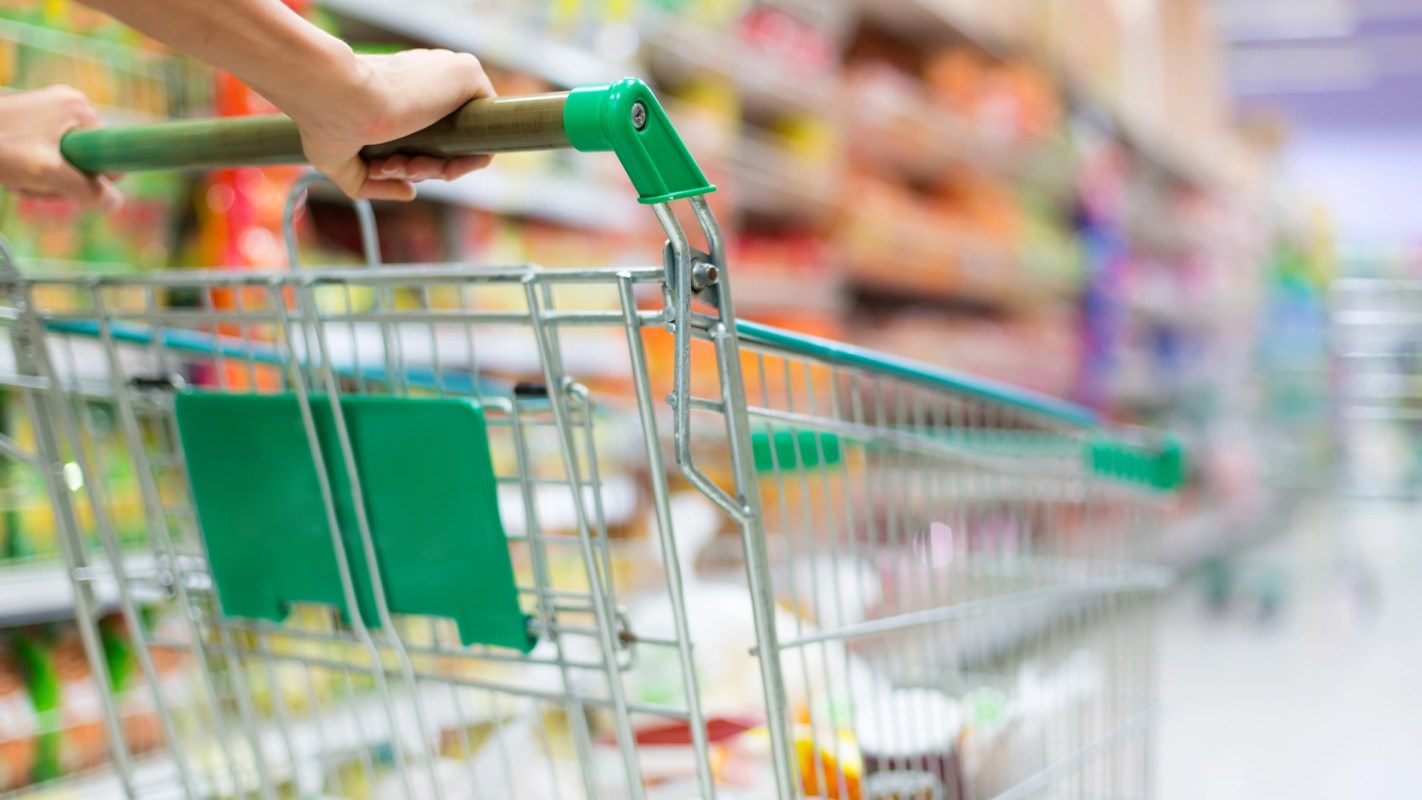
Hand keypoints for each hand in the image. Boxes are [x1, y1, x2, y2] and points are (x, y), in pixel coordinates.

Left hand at [0, 86, 121, 208]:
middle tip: (35, 183)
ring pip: (68, 162)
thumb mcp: (46, 174)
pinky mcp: (35, 122)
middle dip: (65, 180)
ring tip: (20, 178)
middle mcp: (69, 104)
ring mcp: (50, 111)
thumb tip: (115, 203)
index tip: (62, 183)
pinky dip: (36, 172)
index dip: (92, 177)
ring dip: (48, 180)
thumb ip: (87, 190)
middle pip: (89, 159)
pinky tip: (16, 172)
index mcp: (80, 107)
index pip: (111, 153)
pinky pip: (51, 157)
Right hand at [284, 49, 495, 200]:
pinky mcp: (468, 74)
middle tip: (385, 168)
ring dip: (432, 170)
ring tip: (396, 165)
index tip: (380, 169)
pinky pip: (484, 138)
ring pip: (461, 143)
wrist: (332, 93)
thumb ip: (373, 181)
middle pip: (444, 142)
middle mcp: (428, 79)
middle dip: (417, 167)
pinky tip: (430, 166)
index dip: (408, 163)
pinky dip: (462, 164)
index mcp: (402, 88)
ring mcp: (449, 76)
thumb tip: (410, 192)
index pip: (426, 134)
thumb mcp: (339, 160)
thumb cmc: (322, 119)